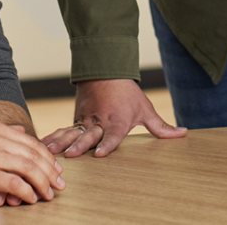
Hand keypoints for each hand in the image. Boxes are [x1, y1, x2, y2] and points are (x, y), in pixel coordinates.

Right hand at [0, 121, 64, 206]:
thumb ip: (2, 134)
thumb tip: (22, 130)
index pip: (29, 142)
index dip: (46, 157)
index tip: (56, 170)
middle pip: (32, 155)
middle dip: (49, 171)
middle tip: (59, 184)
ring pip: (27, 168)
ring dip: (42, 183)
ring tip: (48, 194)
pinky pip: (15, 183)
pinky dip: (27, 191)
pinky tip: (32, 198)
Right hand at [41, 78, 185, 157]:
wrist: (106, 72)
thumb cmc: (128, 94)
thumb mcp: (145, 109)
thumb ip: (161, 127)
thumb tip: (183, 133)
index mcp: (117, 121)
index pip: (112, 136)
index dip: (107, 145)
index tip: (100, 155)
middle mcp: (99, 122)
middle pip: (89, 136)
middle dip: (80, 145)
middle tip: (71, 155)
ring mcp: (85, 121)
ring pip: (72, 133)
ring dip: (61, 142)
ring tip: (49, 152)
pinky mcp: (76, 120)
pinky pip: (63, 130)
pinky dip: (52, 137)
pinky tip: (43, 146)